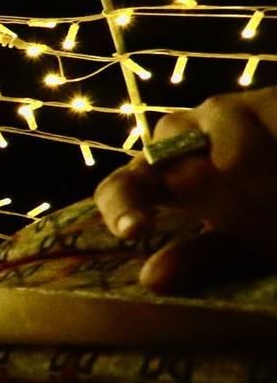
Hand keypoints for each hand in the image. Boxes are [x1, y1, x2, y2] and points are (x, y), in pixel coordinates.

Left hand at [93, 88, 276, 291]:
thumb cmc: (272, 212)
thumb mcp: (243, 246)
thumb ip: (202, 258)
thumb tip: (151, 280)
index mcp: (160, 177)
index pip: (121, 188)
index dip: (122, 207)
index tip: (134, 231)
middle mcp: (178, 139)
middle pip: (183, 174)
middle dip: (228, 207)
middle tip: (269, 221)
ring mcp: (220, 114)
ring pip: (233, 159)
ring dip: (266, 188)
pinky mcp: (266, 103)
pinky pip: (274, 134)